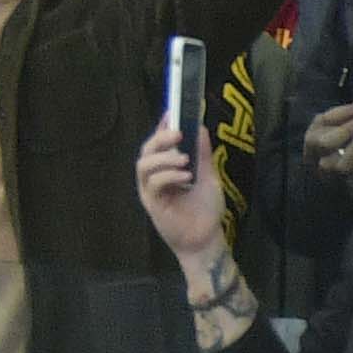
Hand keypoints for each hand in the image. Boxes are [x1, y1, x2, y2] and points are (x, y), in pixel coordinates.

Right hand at [137, 120, 227, 267]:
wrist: (207, 239)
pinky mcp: (152, 202)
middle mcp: (155, 176)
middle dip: (160, 138)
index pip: (159, 142)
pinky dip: (168, 175)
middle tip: (178, 133)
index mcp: (166, 167)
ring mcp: (151, 189)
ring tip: (183, 159)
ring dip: (163, 158)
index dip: (162, 126)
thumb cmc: (206, 210)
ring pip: (144, 164)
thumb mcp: (209, 178)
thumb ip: (203, 155)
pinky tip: (185, 176)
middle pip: (146, 150)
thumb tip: (201, 128)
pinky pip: (153, 183)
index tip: (172, 112)